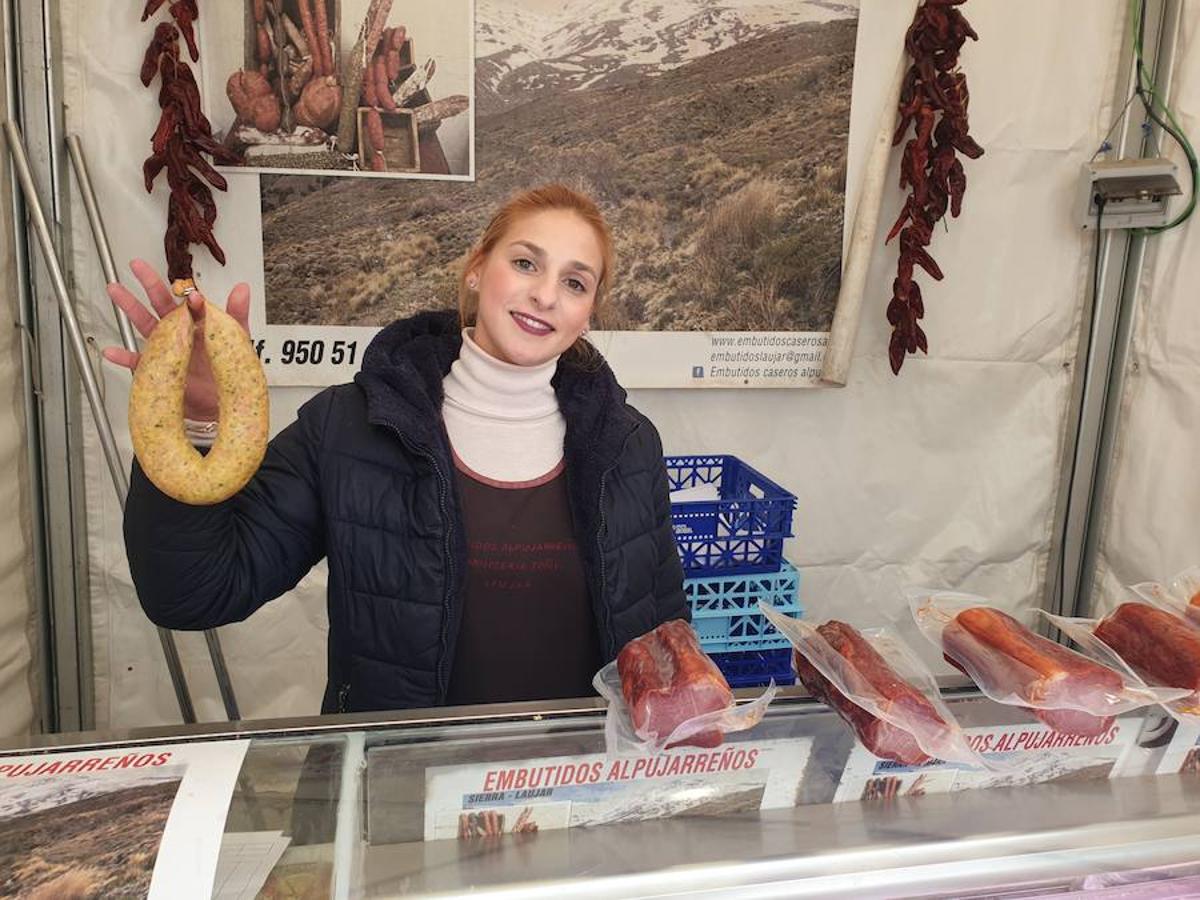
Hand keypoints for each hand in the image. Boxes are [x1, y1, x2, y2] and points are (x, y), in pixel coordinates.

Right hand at [103, 259, 250, 421]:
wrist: (221, 404)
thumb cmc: (229, 371)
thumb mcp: (236, 340)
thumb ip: (237, 314)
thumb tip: (242, 289)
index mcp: (197, 323)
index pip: (188, 301)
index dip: (187, 293)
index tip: (192, 293)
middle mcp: (179, 333)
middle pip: (160, 304)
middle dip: (148, 284)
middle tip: (136, 266)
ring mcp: (167, 350)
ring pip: (145, 325)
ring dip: (129, 308)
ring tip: (116, 291)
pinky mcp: (158, 370)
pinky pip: (137, 363)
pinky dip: (124, 357)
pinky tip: (113, 351)